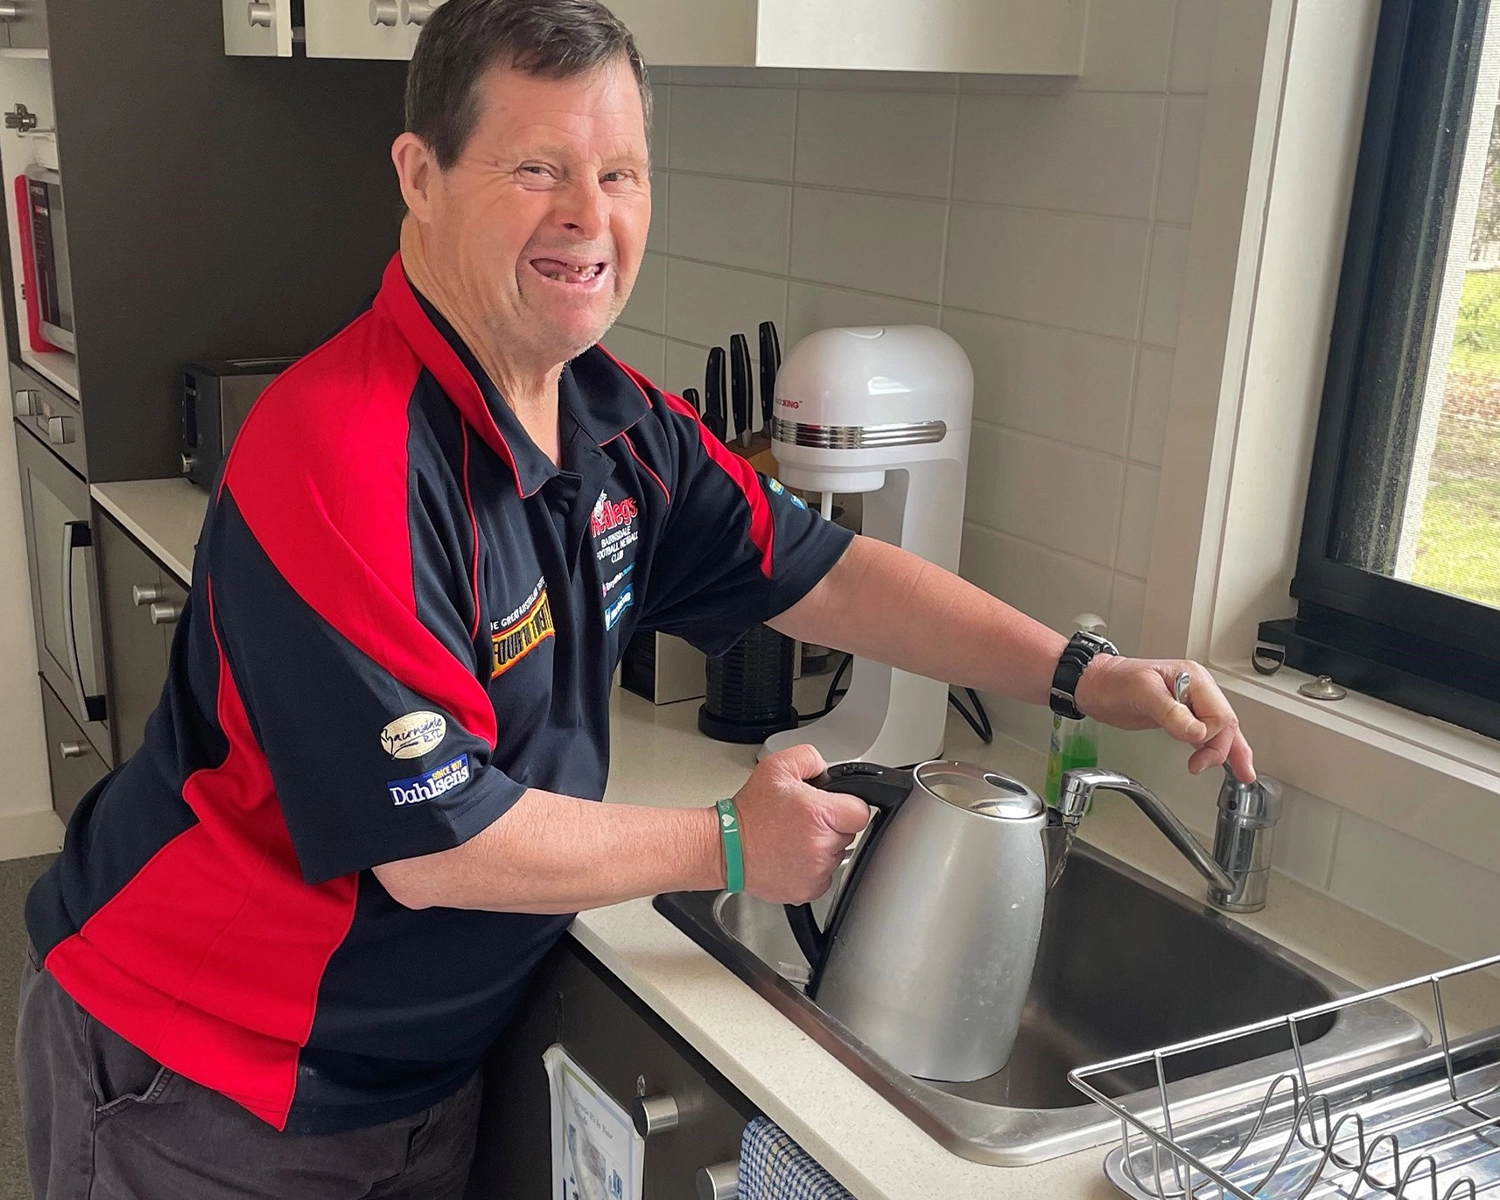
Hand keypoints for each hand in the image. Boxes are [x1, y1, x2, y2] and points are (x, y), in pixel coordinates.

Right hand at [732, 744, 871, 903]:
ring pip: (836, 854)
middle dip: (832, 825)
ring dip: (822, 846)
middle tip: (804, 820)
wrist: (726, 847)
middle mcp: (820, 845)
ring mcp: (815, 871)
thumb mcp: (777, 766)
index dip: (848, 805)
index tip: (835, 807)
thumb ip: (810, 758)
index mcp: (818, 813)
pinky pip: (825, 876)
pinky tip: (792, 855)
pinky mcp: (808, 890)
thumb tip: (827, 770)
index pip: (861, 812)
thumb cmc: (749, 812)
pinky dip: (813, 868)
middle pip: (849, 833)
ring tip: (794, 838)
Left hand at [1073, 655, 1255, 781]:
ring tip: (1242, 773)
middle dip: (1222, 748)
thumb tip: (1197, 732)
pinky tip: (1227, 762)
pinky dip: (1216, 748)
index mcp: (1193, 678)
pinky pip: (1206, 733)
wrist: (1095, 685)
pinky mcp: (1180, 716)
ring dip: (1229, 751)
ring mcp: (1189, 703)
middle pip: (1225, 724)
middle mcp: (1196, 689)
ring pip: (1221, 730)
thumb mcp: (1141, 693)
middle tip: (1202, 766)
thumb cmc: (1114, 682)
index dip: (1210, 735)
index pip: (1219, 714)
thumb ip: (1171, 713)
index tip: (1193, 745)